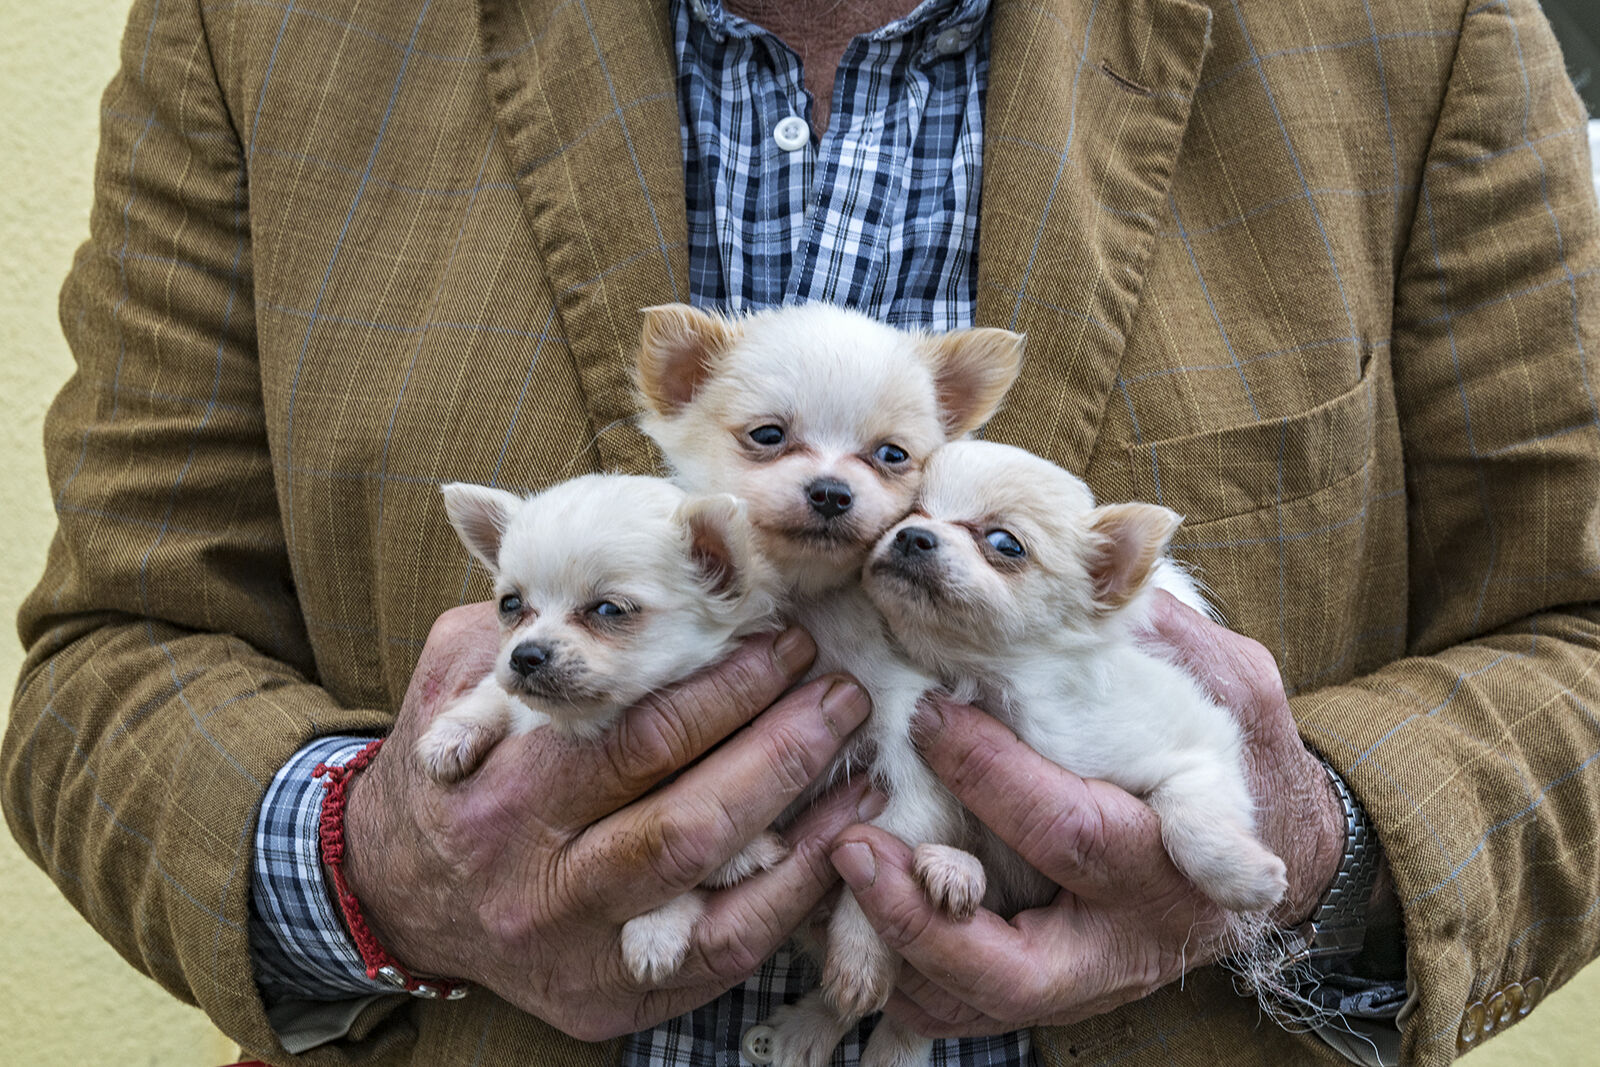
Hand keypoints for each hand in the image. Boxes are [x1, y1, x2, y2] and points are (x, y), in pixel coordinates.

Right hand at [341, 603, 877, 1040]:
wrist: (393, 894)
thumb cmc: (448, 768)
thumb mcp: (453, 680)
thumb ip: (531, 631)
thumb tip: (615, 581)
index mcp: (504, 791)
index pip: (637, 737)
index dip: (726, 689)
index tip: (786, 641)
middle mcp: (540, 881)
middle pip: (686, 817)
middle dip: (781, 751)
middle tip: (843, 695)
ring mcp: (579, 952)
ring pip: (713, 895)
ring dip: (806, 831)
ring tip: (865, 769)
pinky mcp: (611, 1001)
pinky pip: (721, 958)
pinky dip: (788, 904)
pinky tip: (837, 849)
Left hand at [829, 591, 1344, 1036]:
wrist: (1286, 856)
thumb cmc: (1243, 756)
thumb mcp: (1232, 687)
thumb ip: (1169, 640)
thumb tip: (1104, 553)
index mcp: (1177, 853)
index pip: (1081, 832)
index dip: (997, 780)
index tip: (928, 712)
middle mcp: (1130, 933)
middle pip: (1017, 960)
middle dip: (924, 911)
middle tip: (855, 846)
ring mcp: (1090, 978)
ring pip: (981, 1001)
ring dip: (901, 957)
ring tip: (838, 891)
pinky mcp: (1054, 992)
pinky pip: (968, 1010)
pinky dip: (911, 981)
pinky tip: (852, 933)